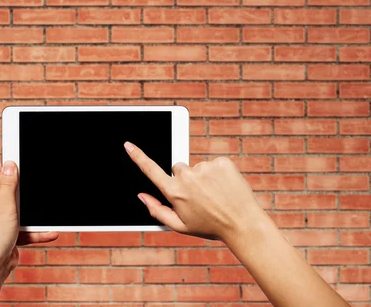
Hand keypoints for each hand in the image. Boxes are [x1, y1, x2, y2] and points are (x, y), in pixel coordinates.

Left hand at [0, 161, 58, 268]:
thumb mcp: (4, 204)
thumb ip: (8, 184)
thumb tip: (9, 165)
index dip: (10, 168)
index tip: (24, 165)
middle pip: (11, 191)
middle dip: (25, 192)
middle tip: (36, 189)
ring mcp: (0, 221)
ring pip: (21, 211)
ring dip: (34, 215)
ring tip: (47, 215)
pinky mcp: (9, 234)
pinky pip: (25, 229)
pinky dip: (36, 231)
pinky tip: (49, 232)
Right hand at [124, 141, 266, 242]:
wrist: (243, 224)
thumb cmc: (210, 226)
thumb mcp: (180, 226)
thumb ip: (157, 211)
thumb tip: (142, 196)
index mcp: (175, 192)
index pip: (150, 170)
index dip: (137, 156)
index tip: (128, 145)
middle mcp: (187, 177)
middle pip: (178, 169)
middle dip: (186, 180)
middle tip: (201, 197)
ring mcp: (205, 168)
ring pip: (198, 168)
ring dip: (205, 178)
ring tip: (217, 195)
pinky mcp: (221, 162)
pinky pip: (214, 164)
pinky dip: (219, 174)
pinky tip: (226, 188)